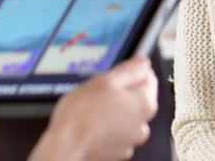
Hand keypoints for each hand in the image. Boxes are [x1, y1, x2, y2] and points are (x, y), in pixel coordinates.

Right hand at [31, 55, 158, 160]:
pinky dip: (106, 128)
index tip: (120, 71)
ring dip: (113, 111)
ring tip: (92, 109)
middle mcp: (141, 125)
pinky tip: (91, 123)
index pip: (149, 79)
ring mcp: (128, 141)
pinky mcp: (115, 152)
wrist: (65, 146)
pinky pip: (114, 133)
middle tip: (100, 91)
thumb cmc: (82, 116)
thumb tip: (142, 63)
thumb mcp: (105, 80)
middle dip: (121, 93)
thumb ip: (130, 69)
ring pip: (124, 117)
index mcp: (145, 104)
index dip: (133, 71)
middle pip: (137, 99)